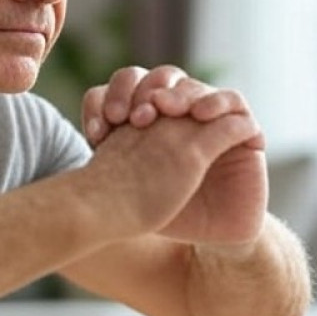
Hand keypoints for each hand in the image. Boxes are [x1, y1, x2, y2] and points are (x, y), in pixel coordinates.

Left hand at [81, 67, 267, 245]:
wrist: (212, 236)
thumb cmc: (170, 214)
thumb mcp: (132, 197)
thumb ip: (107, 177)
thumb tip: (74, 179)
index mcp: (145, 120)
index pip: (120, 90)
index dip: (106, 102)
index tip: (96, 134)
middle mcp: (176, 112)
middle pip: (156, 79)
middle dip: (141, 91)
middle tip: (131, 117)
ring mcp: (208, 118)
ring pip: (192, 86)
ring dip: (179, 93)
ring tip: (167, 108)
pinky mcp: (242, 128)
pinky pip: (235, 103)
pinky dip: (220, 104)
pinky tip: (203, 117)